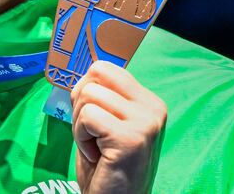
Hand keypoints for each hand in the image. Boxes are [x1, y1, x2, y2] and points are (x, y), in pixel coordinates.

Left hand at [70, 60, 165, 192]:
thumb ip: (103, 97)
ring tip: (95, 147)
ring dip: (80, 125)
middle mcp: (152, 107)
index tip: (93, 120)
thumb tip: (84, 75)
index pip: (105, 68)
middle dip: (81, 103)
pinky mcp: (130, 138)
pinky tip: (96, 156)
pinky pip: (87, 117)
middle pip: (96, 74)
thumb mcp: (108, 123)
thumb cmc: (106, 166)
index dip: (87, 90)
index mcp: (149, 101)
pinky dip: (81, 138)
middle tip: (91, 133)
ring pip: (88, 95)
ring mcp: (144, 122)